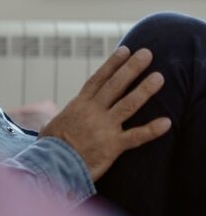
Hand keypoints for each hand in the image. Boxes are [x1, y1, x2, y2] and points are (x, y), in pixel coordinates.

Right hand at [40, 46, 171, 180]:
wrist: (51, 165)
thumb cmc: (49, 148)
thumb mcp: (50, 129)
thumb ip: (56, 122)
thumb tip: (48, 124)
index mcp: (79, 105)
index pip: (98, 79)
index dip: (112, 64)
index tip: (125, 50)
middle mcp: (93, 112)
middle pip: (115, 85)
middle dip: (132, 68)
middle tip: (147, 53)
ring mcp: (104, 127)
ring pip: (128, 104)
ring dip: (144, 90)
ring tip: (159, 77)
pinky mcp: (112, 145)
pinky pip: (136, 136)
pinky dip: (151, 130)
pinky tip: (166, 122)